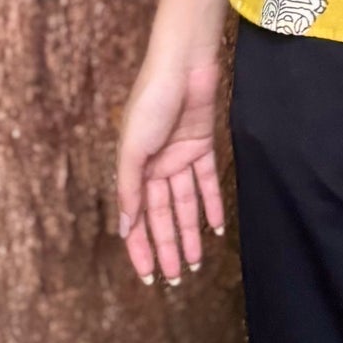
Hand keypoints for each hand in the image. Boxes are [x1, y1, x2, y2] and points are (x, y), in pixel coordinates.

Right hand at [114, 42, 226, 286]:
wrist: (183, 63)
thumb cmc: (151, 100)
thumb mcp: (133, 148)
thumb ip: (130, 188)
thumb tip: (124, 226)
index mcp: (134, 168)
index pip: (136, 218)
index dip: (140, 248)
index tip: (147, 277)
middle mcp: (156, 166)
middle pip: (162, 216)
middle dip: (168, 247)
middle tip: (176, 279)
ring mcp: (179, 157)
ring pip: (185, 204)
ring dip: (190, 232)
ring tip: (196, 262)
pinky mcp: (202, 146)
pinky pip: (208, 183)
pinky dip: (213, 205)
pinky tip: (217, 228)